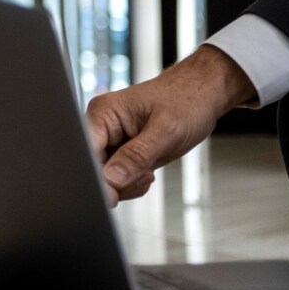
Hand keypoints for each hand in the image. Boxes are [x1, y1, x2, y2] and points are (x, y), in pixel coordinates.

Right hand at [85, 45, 256, 203]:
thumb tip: (110, 178)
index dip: (95, 175)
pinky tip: (147, 171)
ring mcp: (110, 139)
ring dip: (128, 182)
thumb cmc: (187, 101)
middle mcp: (101, 126)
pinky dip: (133, 181)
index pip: (86, 151)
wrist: (202, 95)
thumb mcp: (165, 132)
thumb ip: (136, 156)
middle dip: (117, 180)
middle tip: (144, 175)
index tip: (113, 194)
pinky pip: (117, 177)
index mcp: (102, 113)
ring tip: (149, 170)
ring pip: (105, 177)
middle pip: (93, 167)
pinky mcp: (120, 151)